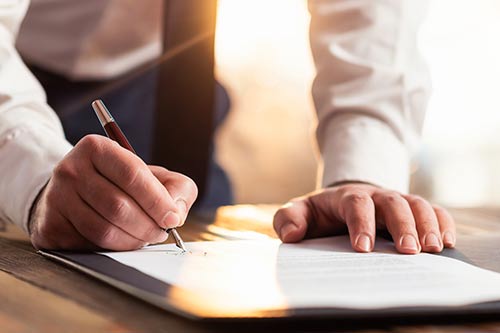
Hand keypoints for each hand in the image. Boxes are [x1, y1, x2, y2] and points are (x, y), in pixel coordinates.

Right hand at [29, 135, 197, 250]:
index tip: (173, 218)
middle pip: (118, 206)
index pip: (132, 174)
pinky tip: (121, 241)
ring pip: (104, 230)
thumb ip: (176, 187)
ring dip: (133, 241)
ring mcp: (56, 198)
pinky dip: (114, 249)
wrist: (73, 193)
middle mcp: (70, 169)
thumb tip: (177, 213)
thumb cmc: (120, 184)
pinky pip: (89, 246)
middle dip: (148, 225)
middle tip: (161, 232)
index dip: (157, 200)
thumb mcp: (152, 175)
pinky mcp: (50, 226)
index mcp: (96, 148)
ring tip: (145, 237)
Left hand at [273, 183, 455, 253]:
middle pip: (392, 202)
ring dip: (427, 224)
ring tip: (433, 249)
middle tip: (408, 251)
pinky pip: (432, 210)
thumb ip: (288, 219)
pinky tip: (447, 242)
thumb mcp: (299, 213)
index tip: (363, 249)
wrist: (341, 202)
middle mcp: (374, 196)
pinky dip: (442, 223)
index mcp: (345, 196)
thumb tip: (293, 234)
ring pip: (416, 204)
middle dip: (402, 225)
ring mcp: (395, 201)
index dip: (361, 224)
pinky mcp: (410, 210)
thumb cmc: (320, 214)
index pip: (356, 204)